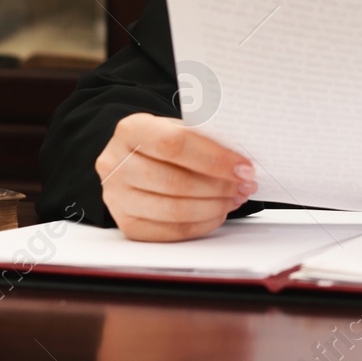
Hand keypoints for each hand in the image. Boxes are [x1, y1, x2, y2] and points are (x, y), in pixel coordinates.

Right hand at [94, 112, 256, 240]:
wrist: (134, 159)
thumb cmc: (162, 142)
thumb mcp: (178, 127)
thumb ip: (203, 139)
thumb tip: (240, 161)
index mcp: (131, 131)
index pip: (175, 145)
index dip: (214, 159)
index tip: (244, 167)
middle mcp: (115, 165)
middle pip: (176, 182)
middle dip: (220, 186)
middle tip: (245, 185)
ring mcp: (118, 198)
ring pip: (176, 211)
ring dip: (215, 206)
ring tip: (235, 197)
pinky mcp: (128, 225)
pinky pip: (173, 232)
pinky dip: (203, 224)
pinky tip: (218, 211)